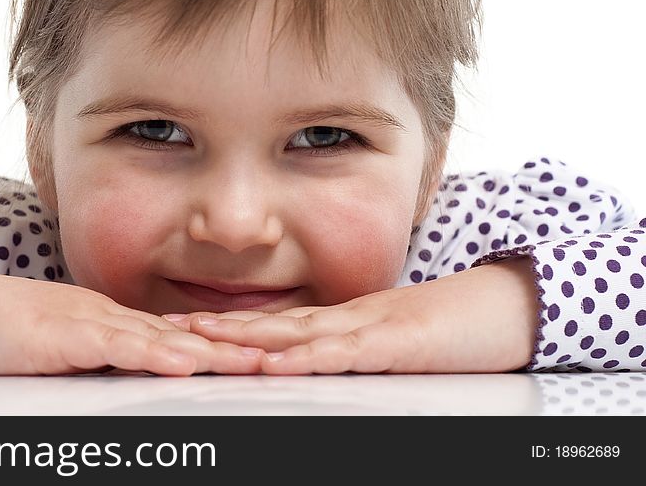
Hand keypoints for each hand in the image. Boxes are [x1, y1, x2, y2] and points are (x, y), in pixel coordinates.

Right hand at [0, 269, 263, 375]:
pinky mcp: (63, 335)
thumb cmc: (3, 332)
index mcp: (113, 322)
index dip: (220, 345)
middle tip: (279, 357)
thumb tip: (143, 373)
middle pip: (182, 335)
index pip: (177, 335)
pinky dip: (152, 355)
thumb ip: (103, 357)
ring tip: (253, 363)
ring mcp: (89, 323)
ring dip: (208, 352)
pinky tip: (183, 364)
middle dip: (231, 347)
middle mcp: (110, 317)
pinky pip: (115, 346)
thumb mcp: (65, 349)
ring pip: (160, 339)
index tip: (260, 354)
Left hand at [163, 257, 538, 373]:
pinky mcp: (394, 342)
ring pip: (298, 335)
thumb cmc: (446, 328)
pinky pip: (343, 353)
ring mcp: (367, 327)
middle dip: (221, 329)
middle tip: (170, 331)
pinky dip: (307, 359)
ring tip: (203, 342)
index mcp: (341, 319)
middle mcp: (345, 318)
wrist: (501, 307)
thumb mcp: (386, 340)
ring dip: (249, 339)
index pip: (277, 323)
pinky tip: (275, 364)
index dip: (231, 326)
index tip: (187, 329)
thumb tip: (308, 359)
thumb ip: (349, 346)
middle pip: (274, 324)